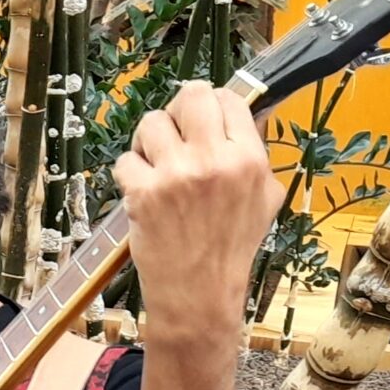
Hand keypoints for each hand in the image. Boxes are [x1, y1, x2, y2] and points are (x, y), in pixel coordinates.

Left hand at [114, 82, 283, 342]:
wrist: (199, 294)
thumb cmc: (230, 247)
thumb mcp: (264, 198)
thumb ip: (256, 154)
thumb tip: (250, 112)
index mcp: (250, 160)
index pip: (229, 99)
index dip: (211, 105)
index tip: (200, 120)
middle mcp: (215, 161)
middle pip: (190, 95)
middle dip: (178, 110)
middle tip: (174, 133)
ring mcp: (177, 175)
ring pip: (151, 122)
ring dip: (148, 141)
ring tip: (155, 165)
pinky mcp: (144, 193)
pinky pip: (125, 160)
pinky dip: (129, 174)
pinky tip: (142, 192)